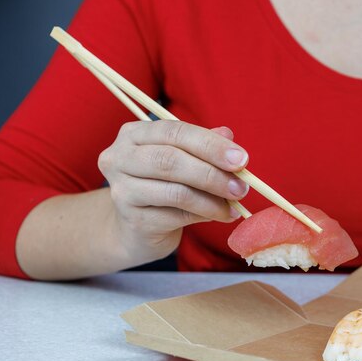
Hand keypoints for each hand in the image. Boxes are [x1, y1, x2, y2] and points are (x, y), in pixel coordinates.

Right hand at [98, 120, 248, 265]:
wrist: (136, 228)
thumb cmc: (162, 185)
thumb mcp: (182, 159)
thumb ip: (202, 145)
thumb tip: (229, 137)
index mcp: (133, 134)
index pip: (175, 131)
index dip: (210, 144)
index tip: (241, 159)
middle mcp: (120, 158)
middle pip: (171, 160)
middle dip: (213, 173)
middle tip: (242, 186)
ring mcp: (122, 191)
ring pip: (176, 192)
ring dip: (213, 200)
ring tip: (235, 205)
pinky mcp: (134, 220)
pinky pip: (177, 216)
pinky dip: (205, 215)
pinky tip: (222, 216)